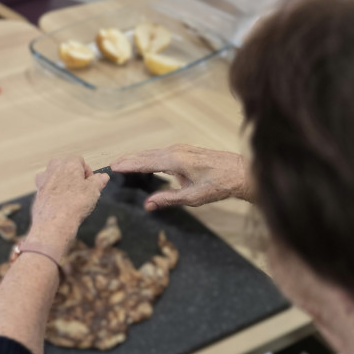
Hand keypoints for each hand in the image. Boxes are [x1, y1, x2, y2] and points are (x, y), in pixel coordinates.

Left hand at [28, 157, 109, 259]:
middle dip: (73, 175)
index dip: (87, 171)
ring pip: (55, 175)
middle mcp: (54, 167)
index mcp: (69, 163)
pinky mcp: (37, 191)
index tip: (91, 183)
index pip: (79, 160)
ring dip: (62, 182)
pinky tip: (59, 203)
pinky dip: (53, 192)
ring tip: (70, 197)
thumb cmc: (75, 204)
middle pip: (65, 166)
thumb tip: (103, 176)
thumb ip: (98, 181)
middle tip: (81, 190)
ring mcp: (43, 179)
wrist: (54, 222)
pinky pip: (47, 187)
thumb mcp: (94, 191)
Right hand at [111, 144, 250, 210]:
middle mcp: (176, 151)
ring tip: (124, 162)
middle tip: (113, 165)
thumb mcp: (193, 197)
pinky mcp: (186, 150)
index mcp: (175, 161)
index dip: (128, 165)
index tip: (113, 166)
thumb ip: (168, 199)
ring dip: (138, 157)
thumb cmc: (220, 184)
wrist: (241, 172)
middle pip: (146, 154)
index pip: (145, 162)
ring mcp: (181, 148)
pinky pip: (161, 152)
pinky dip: (149, 156)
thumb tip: (147, 205)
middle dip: (129, 159)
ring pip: (153, 152)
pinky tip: (146, 161)